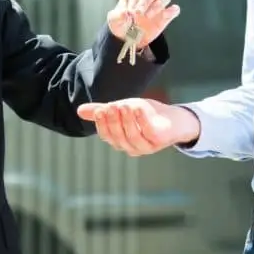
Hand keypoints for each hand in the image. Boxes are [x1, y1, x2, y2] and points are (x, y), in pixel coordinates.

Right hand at [77, 98, 200, 155]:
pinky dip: (142, 120)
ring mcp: (147, 146)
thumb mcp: (122, 110)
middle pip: (118, 137)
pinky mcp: (160, 141)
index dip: (101, 124)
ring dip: (127, 121)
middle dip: (113, 122)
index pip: (106, 136)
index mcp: (120, 141)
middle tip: (110, 107)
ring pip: (132, 137)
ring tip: (124, 105)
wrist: (174, 118)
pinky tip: (138, 108)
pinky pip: (149, 132)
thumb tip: (79, 110)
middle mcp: (132, 147)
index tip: (100, 110)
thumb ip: (104, 111)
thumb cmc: (146, 115)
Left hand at [107, 0, 180, 47]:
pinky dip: (172, 11)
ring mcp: (158, 4)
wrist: (129, 39)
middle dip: (146, 1)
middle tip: (138, 13)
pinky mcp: (166, 15)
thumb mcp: (114, 21)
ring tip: (147, 17)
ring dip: (157, 5)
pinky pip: (174, 9)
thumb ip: (117, 16)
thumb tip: (124, 13)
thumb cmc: (121, 24)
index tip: (130, 10)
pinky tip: (165, 16)